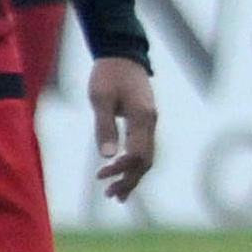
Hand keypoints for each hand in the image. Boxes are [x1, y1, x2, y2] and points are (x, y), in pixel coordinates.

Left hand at [89, 56, 158, 200]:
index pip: (136, 154)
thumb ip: (104, 126)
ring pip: (147, 157)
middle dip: (129, 181)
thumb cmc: (108, 74)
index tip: (100, 176)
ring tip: (117, 195)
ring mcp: (151, 122)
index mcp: (143, 117)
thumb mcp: (100, 98)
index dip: (120, 169)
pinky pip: (144, 148)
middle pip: (146, 161)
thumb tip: (107, 156)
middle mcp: (151, 122)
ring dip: (133, 177)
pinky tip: (125, 174)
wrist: (122, 55)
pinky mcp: (145, 121)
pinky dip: (135, 165)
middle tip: (110, 196)